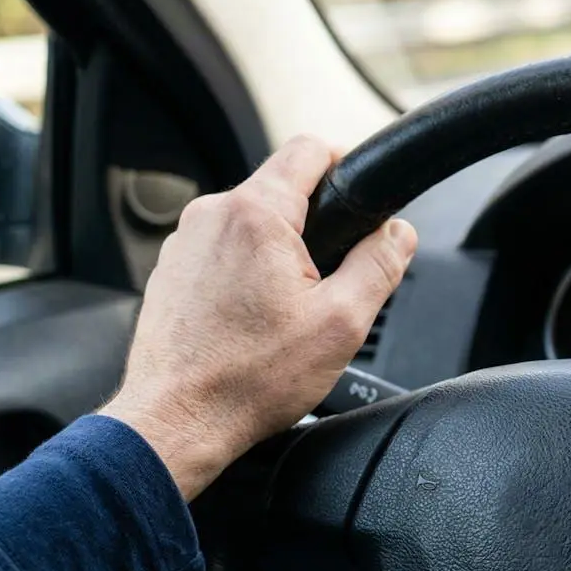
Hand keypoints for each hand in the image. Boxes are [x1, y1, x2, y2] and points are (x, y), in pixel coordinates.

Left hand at [100, 136, 416, 499]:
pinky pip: (223, 250)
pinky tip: (254, 320)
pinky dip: (246, 272)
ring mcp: (185, 243)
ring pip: (251, 222)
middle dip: (314, 223)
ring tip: (288, 309)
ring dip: (278, 250)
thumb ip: (379, 265)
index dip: (344, 163)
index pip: (309, 149)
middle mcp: (212, 216)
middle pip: (280, 188)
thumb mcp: (342, 322)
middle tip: (330, 277)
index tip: (357, 196)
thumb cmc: (247, 379)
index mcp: (256, 214)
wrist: (177, 421)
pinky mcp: (171, 271)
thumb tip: (399, 234)